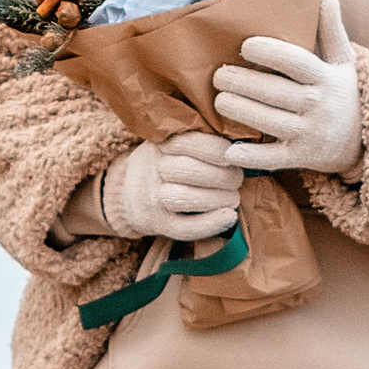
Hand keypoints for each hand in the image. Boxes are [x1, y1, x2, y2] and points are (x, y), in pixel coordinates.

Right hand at [106, 133, 245, 242]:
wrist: (126, 193)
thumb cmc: (165, 163)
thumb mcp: (172, 143)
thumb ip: (199, 140)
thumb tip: (241, 144)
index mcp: (160, 143)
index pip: (190, 143)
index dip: (217, 150)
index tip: (234, 155)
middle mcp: (152, 168)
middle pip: (189, 171)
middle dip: (222, 176)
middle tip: (238, 179)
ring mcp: (151, 197)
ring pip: (186, 198)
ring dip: (218, 199)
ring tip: (234, 197)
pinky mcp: (156, 223)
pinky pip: (183, 228)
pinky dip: (210, 224)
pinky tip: (230, 217)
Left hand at [213, 0, 362, 178]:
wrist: (363, 143)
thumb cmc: (344, 95)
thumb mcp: (345, 63)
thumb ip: (333, 32)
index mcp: (327, 78)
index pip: (296, 62)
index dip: (270, 52)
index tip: (245, 46)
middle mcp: (319, 105)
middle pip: (275, 92)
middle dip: (242, 82)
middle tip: (218, 75)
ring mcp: (310, 133)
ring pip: (269, 122)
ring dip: (240, 111)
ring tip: (219, 100)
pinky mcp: (302, 157)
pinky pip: (273, 158)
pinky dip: (251, 158)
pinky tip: (229, 150)